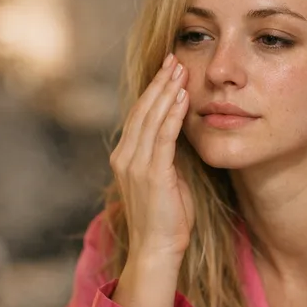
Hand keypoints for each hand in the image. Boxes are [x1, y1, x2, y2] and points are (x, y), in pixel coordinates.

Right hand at [110, 53, 194, 265]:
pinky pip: (162, 136)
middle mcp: (124, 156)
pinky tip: (182, 96)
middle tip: (174, 58)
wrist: (158, 249)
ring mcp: (134, 164)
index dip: (153, 90)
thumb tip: (177, 131)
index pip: (139, 115)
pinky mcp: (151, 173)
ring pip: (150, 118)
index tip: (167, 69)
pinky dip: (172, 114)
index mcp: (125, 156)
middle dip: (159, 82)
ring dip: (166, 91)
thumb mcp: (164, 177)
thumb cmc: (166, 216)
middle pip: (142, 110)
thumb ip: (166, 153)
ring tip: (180, 69)